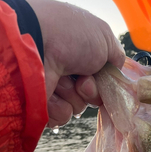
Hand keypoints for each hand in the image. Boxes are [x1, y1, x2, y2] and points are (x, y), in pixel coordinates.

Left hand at [24, 0, 124, 127]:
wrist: (34, 41)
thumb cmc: (69, 34)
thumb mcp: (104, 38)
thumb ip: (116, 57)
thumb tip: (115, 72)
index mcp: (78, 53)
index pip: (99, 78)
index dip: (103, 80)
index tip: (100, 74)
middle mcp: (64, 70)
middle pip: (90, 96)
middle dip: (90, 90)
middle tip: (81, 80)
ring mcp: (51, 88)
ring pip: (76, 107)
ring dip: (73, 95)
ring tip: (61, 79)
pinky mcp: (40, 105)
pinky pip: (61, 117)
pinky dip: (59, 106)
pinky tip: (51, 91)